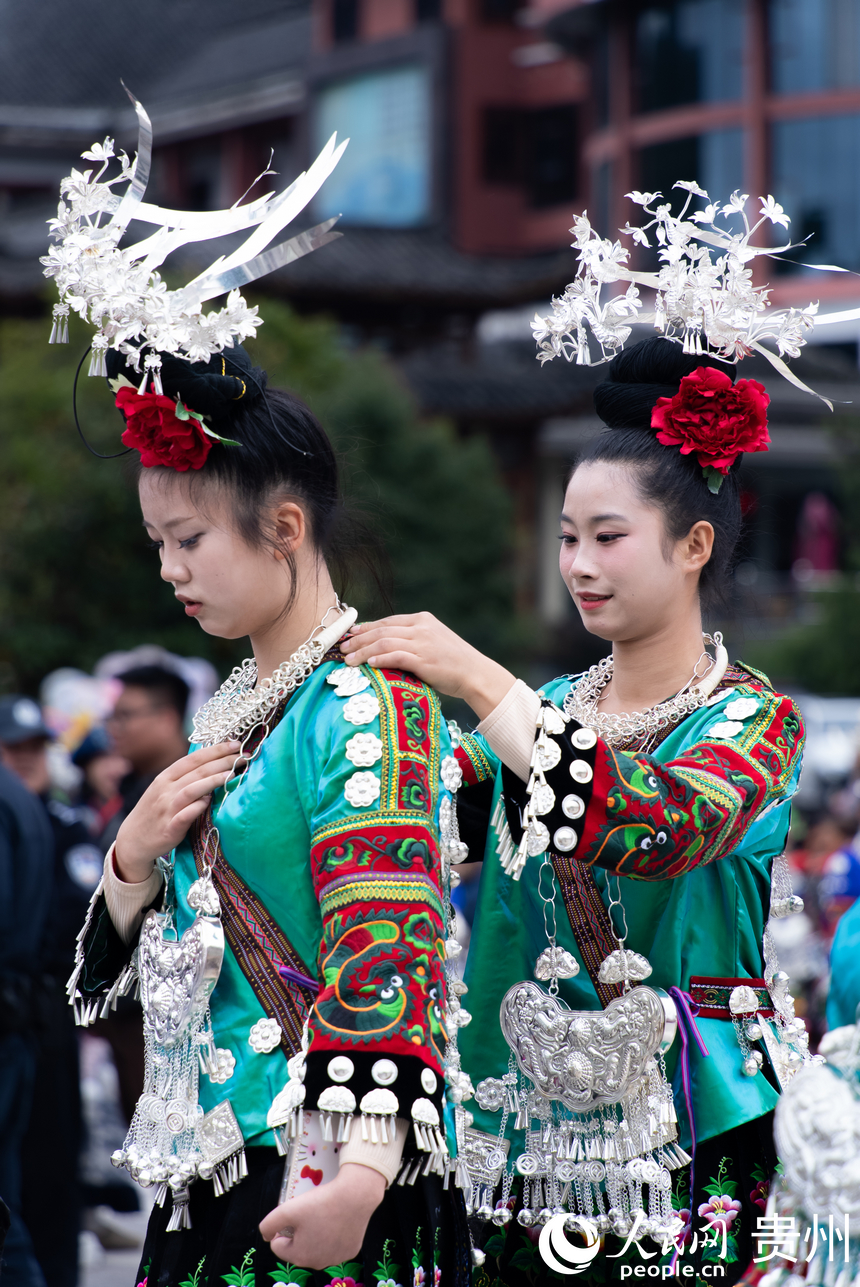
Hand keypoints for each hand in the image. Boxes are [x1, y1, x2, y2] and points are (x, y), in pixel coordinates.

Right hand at [114, 741, 239, 881]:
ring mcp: (167, 809)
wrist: (132, 840)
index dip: (216, 749)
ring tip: (233, 774)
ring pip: (192, 790)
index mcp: (166, 777)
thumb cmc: (155, 812)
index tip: (236, 744)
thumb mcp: (164, 789)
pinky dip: (197, 807)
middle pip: (197, 771)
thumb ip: (184, 778)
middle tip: (243, 756)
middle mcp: (166, 790)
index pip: (194, 758)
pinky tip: (208, 802)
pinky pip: (184, 815)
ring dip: (213, 780)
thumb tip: (213, 764)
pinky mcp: (169, 828)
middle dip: (223, 761)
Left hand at [259, 1163, 385, 1268]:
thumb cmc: (320, 1203)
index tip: (295, 1215)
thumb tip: (266, 1235)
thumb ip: (268, 1225)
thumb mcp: (287, 1209)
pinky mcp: (350, 1251)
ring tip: (323, 1216)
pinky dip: (333, 1235)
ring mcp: (336, 1259)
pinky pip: (334, 1245)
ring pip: (316, 1247)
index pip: (278, 1245)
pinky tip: (337, 1221)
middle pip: (298, 1247)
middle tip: (309, 1214)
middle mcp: (317, 1263)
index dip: (283, 1228)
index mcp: (300, 1256)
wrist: (355, 1196)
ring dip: (315, 1235)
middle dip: (299, 1233)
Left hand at [340, 612, 515, 720]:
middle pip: (381, 630)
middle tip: (343, 648)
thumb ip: (412, 640)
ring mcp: (423, 643)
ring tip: (349, 660)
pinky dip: (381, 658)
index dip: (366, 627)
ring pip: (384, 642)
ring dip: (363, 651)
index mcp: (422, 620)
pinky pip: (397, 656)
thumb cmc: (454, 663)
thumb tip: (385, 647)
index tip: (350, 634)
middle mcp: (421, 627)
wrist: (476, 674)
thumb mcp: (433, 643)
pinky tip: (370, 663)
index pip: (387, 621)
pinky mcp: (425, 659)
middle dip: (359, 639)